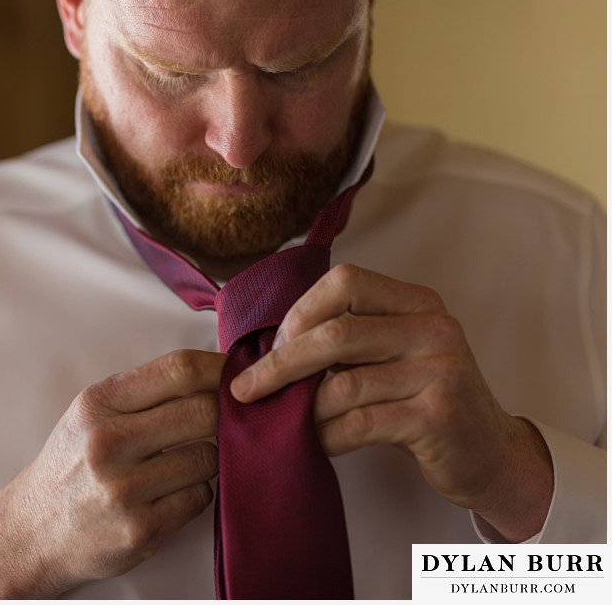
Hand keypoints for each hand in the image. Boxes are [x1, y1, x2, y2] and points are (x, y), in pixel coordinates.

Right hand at [0, 349, 224, 597]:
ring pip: (208, 457)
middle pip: (202, 411)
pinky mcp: (140, 530)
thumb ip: (144, 393)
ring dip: (209, 458)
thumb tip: (214, 373)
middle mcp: (107, 443)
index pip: (177, 370)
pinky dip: (196, 492)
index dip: (219, 368)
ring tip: (184, 462)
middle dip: (225, 413)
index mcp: (97, 404)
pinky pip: (200, 498)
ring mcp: (124, 489)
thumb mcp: (91, 414)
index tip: (237, 371)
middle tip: (229, 418)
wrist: (33, 529)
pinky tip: (172, 492)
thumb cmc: (71, 464)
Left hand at [230, 264, 552, 541]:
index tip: (276, 346)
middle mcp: (433, 327)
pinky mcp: (438, 416)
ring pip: (344, 385)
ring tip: (285, 424)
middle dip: (280, 364)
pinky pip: (359, 423)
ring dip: (303, 410)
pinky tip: (315, 445)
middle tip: (246, 390)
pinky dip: (326, 436)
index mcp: (417, 302)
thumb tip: (268, 349)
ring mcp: (440, 370)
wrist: (491, 456)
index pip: (345, 281)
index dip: (300, 312)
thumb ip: (348, 342)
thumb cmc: (424, 404)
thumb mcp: (394, 356)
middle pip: (337, 334)